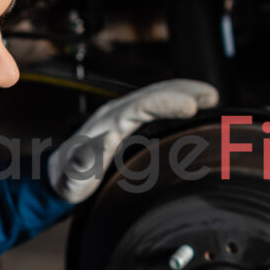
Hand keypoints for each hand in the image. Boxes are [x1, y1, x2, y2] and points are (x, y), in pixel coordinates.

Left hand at [46, 79, 218, 203]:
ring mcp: (122, 118)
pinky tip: (190, 109)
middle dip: (183, 91)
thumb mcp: (74, 173)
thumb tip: (107, 138)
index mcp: (107, 122)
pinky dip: (174, 104)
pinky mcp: (128, 126)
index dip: (166, 102)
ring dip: (182, 93)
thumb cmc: (67, 178)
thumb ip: (87, 157)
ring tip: (209, 96)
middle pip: (153, 94)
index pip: (142, 104)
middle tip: (211, 95)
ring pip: (156, 98)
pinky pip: (154, 108)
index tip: (190, 106)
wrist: (57, 178)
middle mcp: (116, 114)